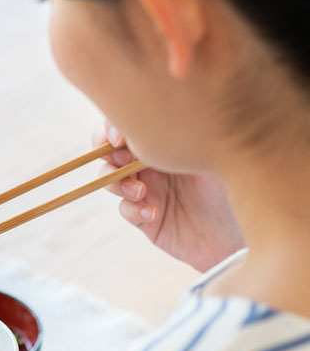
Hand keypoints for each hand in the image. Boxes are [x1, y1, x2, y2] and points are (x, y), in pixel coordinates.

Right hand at [95, 121, 244, 271]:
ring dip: (118, 183)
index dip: (112, 129)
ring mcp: (146, 190)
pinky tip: (154, 212)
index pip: (127, 126)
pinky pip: (125, 210)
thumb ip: (184, 135)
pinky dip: (134, 209)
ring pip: (110, 180)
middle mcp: (151, 163)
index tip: (120, 138)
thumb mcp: (212, 153)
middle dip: (108, 154)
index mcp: (165, 141)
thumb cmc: (236, 186)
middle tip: (124, 161)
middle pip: (109, 151)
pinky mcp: (144, 218)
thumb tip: (156, 118)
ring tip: (141, 191)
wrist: (241, 232)